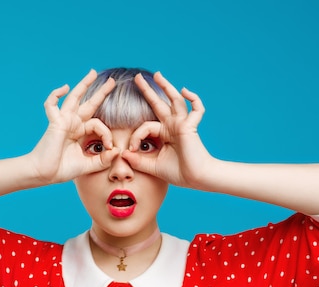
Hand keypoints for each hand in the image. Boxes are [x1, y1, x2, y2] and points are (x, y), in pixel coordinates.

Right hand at [28, 70, 118, 183]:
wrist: (44, 174)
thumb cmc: (62, 169)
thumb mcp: (88, 165)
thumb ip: (103, 160)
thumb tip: (117, 150)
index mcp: (80, 132)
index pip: (98, 124)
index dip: (107, 134)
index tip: (109, 147)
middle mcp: (73, 124)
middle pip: (89, 103)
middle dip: (100, 92)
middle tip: (111, 81)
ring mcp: (63, 121)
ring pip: (74, 98)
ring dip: (83, 84)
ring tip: (93, 72)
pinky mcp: (55, 122)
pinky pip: (52, 104)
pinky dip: (56, 95)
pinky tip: (64, 87)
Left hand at [122, 72, 213, 188]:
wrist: (196, 179)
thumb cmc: (178, 173)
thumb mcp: (152, 166)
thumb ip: (138, 160)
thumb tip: (122, 153)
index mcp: (164, 133)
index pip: (145, 126)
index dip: (135, 136)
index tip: (130, 149)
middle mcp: (172, 126)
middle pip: (159, 103)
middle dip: (147, 90)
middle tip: (137, 77)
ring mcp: (182, 124)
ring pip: (174, 100)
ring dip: (166, 86)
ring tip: (157, 75)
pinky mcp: (191, 126)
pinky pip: (196, 109)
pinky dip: (193, 99)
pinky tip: (185, 90)